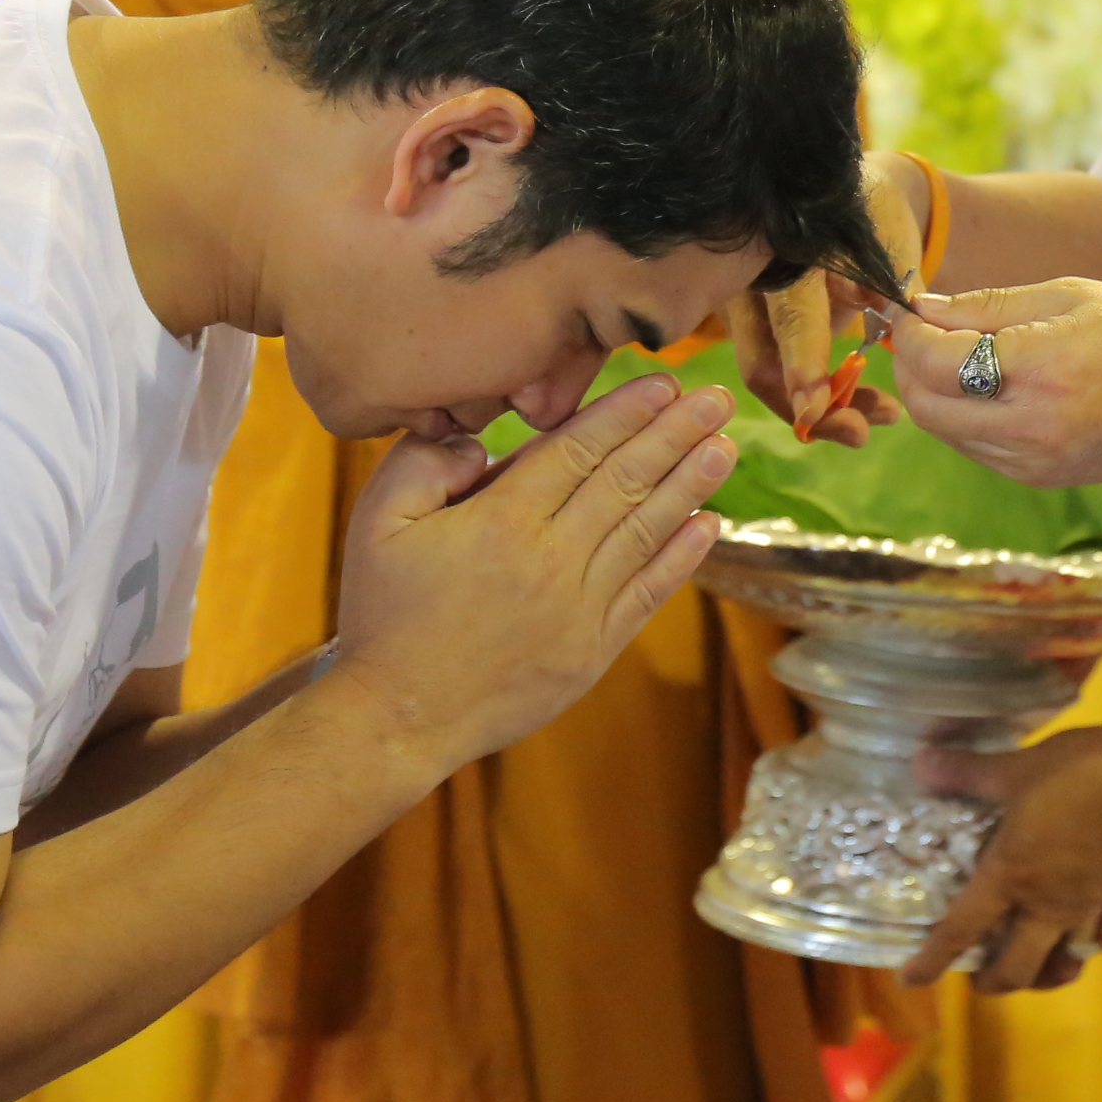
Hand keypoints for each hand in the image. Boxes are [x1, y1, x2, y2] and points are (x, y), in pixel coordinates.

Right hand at [327, 371, 737, 772]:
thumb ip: (423, 463)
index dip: (625, 412)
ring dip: (690, 485)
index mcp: (501, 521)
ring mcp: (579, 611)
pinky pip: (647, 594)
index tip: (664, 384)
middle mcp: (551, 560)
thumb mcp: (376, 523)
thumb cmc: (382, 615)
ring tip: (725, 446)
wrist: (397, 718)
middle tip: (717, 398)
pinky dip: (681, 557)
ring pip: (646, 532)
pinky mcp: (591, 652)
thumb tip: (481, 441)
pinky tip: (709, 524)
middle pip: (625, 482)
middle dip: (675, 434)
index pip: (578, 450)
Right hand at [728, 145, 922, 445]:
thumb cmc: (871, 212)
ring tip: (883, 415)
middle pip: (762, 365)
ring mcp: (745, 309)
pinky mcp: (754, 331)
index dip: (803, 364)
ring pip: (769, 379)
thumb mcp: (888, 240)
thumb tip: (909, 331)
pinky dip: (820, 398)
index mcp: (784, 246)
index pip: (790, 314)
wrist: (848, 197)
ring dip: (823, 410)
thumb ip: (894, 285)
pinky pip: (779, 377)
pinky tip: (867, 407)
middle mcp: (749, 279)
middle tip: (863, 433)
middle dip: (812, 411)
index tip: (815, 409)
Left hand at [877, 279, 1101, 489]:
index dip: (909, 332)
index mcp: (1041, 365)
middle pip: (925, 403)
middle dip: (907, 365)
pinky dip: (962, 417)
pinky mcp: (1039, 477)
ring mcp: (1033, 458)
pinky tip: (984, 388)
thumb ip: (988, 304)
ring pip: (942, 430)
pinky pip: (974, 448)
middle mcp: (1031, 421)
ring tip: (950, 357)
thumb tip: (925, 308)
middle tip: (919, 334)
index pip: (935, 359)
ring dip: (930, 393)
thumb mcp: (1071, 295)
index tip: (909, 310)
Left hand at [901, 715, 1101, 991]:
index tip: (911, 979)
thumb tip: (919, 761)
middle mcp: (1045, 904)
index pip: (962, 930)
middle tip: (978, 974)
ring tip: (1032, 964)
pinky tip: (1093, 941)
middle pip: (1017, 970)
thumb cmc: (1076, 772)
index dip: (933, 960)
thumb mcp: (1014, 768)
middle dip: (993, 982)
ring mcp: (1087, 905)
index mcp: (1010, 877)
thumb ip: (965, 772)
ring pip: (1064, 964)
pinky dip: (1094, 943)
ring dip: (1044, 973)